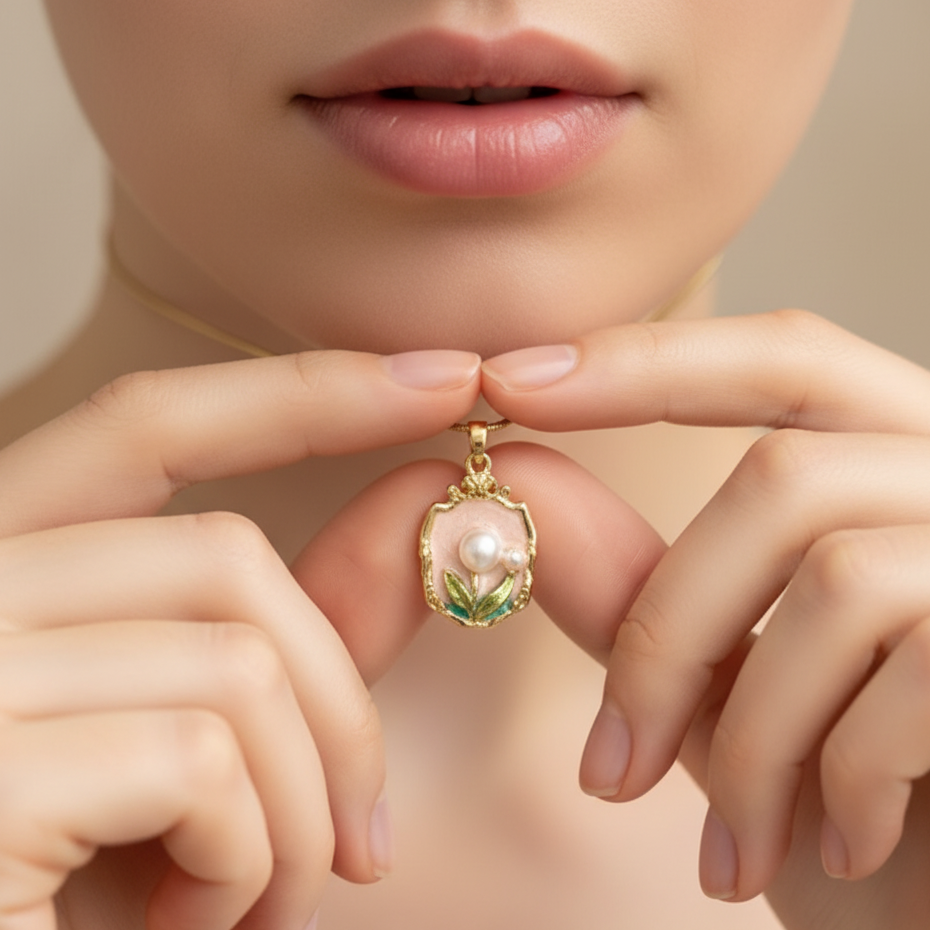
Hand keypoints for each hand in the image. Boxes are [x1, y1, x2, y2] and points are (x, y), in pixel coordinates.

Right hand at [0, 349, 480, 929]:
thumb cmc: (78, 895)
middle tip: (362, 830)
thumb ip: (270, 641)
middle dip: (337, 697)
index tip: (441, 377)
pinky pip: (202, 764)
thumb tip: (408, 528)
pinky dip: (250, 860)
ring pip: (236, 663)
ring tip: (272, 899)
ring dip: (301, 805)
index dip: (302, 389)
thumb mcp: (173, 752)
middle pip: (223, 553)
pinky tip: (202, 924)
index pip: (147, 425)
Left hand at [481, 310, 929, 928]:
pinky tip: (844, 846)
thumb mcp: (730, 691)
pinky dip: (843, 780)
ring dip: (753, 742)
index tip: (510, 382)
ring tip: (734, 850)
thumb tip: (519, 483)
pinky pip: (911, 667)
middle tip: (609, 769)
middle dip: (666, 633)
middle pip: (783, 478)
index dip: (646, 361)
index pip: (780, 359)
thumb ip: (635, 583)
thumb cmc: (858, 812)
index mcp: (903, 468)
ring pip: (834, 581)